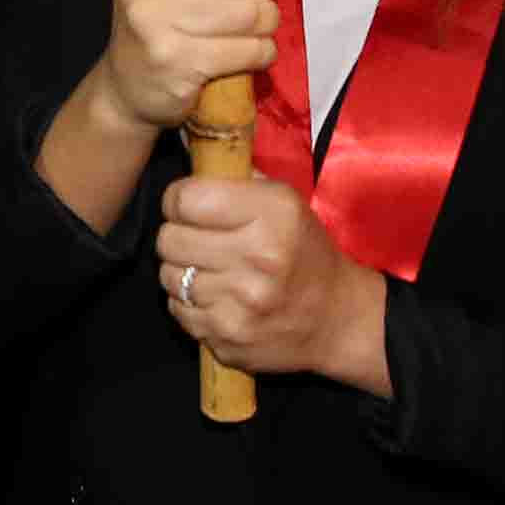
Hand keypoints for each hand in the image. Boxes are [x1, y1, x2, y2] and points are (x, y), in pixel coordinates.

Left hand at [159, 174, 386, 389]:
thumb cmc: (304, 251)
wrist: (336, 318)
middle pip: (169, 239)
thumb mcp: (285, 202)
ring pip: (169, 276)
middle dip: (177, 236)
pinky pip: (178, 310)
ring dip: (182, 271)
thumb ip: (238, 181)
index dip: (178, 200)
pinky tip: (216, 298)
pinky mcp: (228, 337)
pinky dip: (189, 303)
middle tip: (197, 240)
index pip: (186, 200)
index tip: (186, 206)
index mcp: (273, 215)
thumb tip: (193, 166)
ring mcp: (242, 303)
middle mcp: (257, 258)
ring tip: (209, 270)